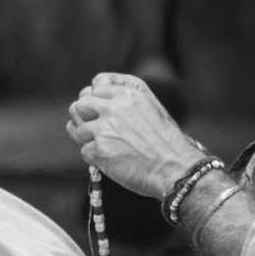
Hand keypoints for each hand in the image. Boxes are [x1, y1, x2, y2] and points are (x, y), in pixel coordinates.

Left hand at [66, 72, 199, 197]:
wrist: (175, 167)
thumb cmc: (166, 142)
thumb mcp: (151, 108)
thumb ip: (125, 101)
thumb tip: (97, 101)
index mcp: (127, 95)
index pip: (96, 87)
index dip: (97, 101)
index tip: (100, 112)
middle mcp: (113, 108)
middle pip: (80, 105)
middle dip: (85, 117)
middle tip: (96, 130)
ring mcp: (104, 129)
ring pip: (79, 130)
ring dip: (90, 140)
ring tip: (108, 148)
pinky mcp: (99, 150)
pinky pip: (85, 151)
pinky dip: (95, 158)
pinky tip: (111, 161)